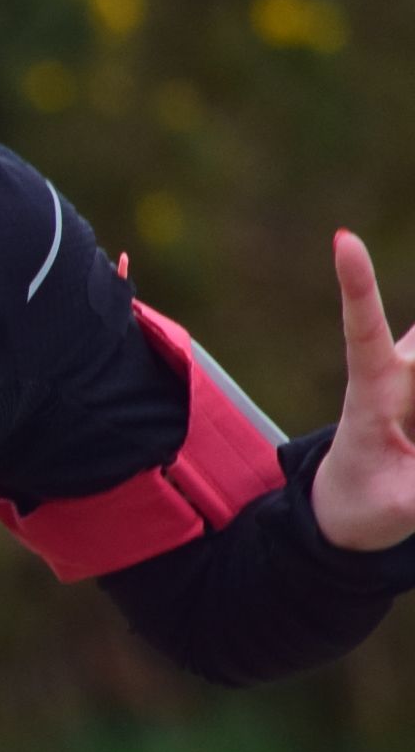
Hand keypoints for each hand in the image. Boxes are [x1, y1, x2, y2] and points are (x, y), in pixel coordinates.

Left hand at [311, 230, 414, 553]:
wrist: (348, 511)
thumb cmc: (363, 506)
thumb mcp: (398, 507)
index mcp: (368, 396)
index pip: (362, 332)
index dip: (357, 287)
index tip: (344, 240)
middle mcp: (395, 372)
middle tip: (401, 412)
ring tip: (406, 433)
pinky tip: (413, 434)